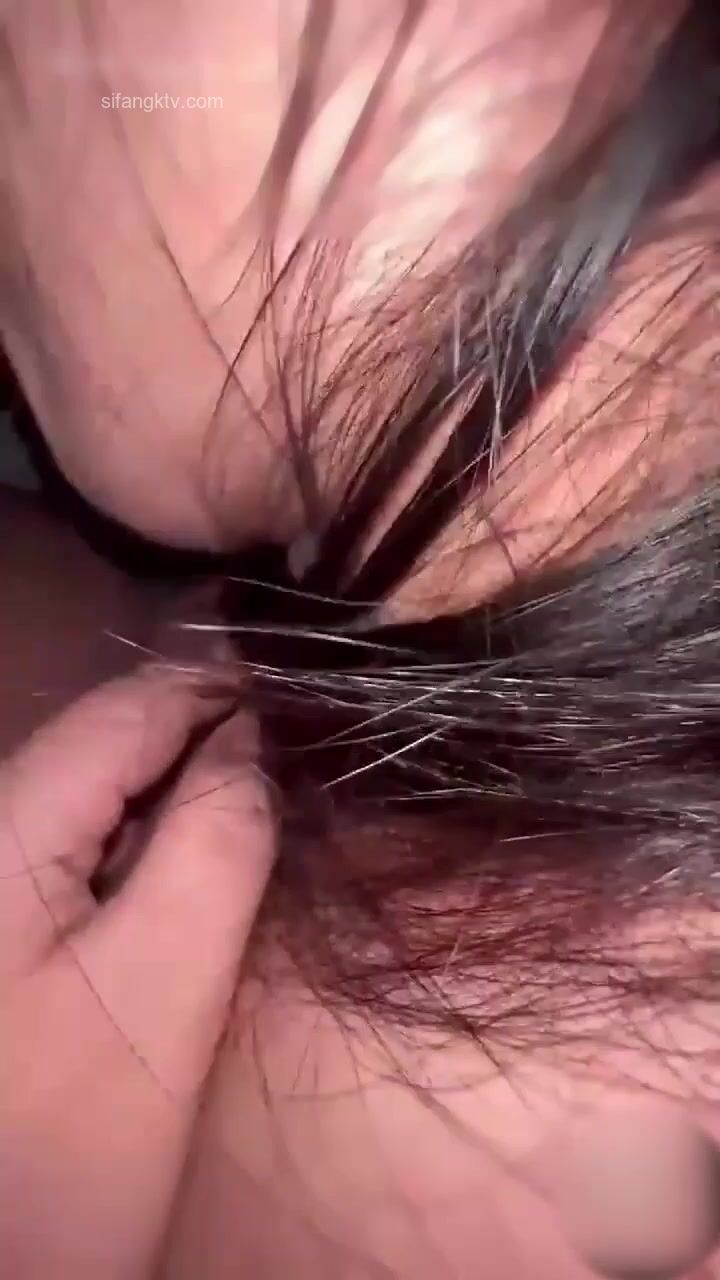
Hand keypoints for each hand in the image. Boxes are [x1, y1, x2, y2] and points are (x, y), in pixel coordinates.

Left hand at [0, 667, 274, 1278]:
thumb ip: (216, 843)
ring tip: (270, 801)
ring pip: (100, 791)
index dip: (223, 693)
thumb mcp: (162, 985)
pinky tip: (201, 861)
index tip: (313, 706)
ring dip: (182, 790)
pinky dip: (150, 840)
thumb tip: (256, 742)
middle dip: (207, 740)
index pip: (127, 710)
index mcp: (2, 826)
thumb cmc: (69, 1134)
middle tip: (305, 762)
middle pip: (109, 743)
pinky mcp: (3, 922)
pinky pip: (85, 846)